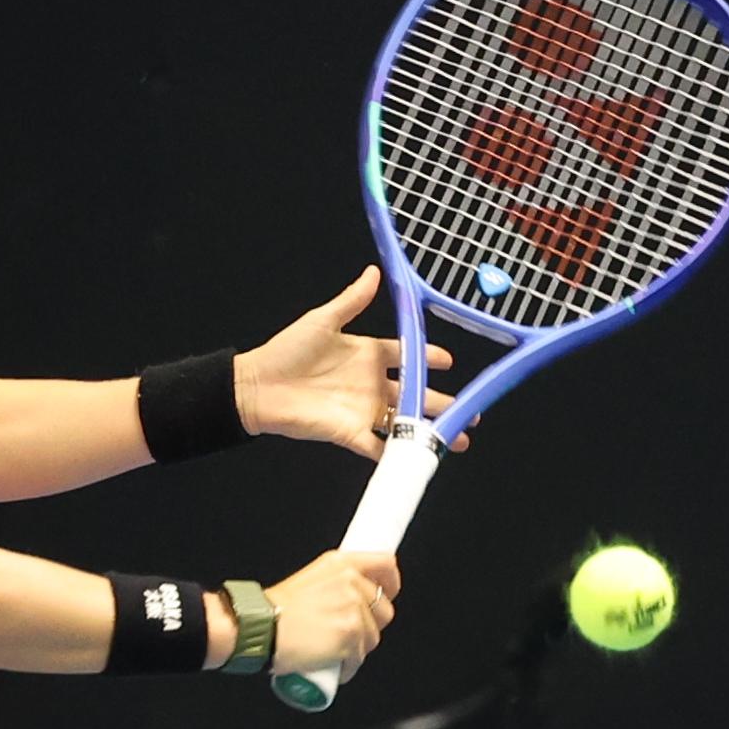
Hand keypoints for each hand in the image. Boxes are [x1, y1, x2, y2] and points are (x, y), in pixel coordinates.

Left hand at [232, 266, 473, 458]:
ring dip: (430, 429)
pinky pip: (378, 446)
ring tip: (459, 438)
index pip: (407, 356)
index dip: (430, 359)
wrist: (256, 387)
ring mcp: (361, 410)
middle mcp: (370, 384)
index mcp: (367, 354)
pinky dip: (398, 452)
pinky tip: (420, 456)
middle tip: (472, 410)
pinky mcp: (348, 433)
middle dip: (443, 402)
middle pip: (415, 393)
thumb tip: (375, 272)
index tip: (450, 361)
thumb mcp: (323, 321)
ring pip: (404, 422)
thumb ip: (352, 300)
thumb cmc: (286, 351)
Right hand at [265, 551, 399, 682]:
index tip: (385, 595)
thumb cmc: (272, 609)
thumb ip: (334, 584)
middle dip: (370, 626)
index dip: (390, 584)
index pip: (386, 564)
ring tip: (328, 650)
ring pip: (372, 638)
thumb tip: (353, 600)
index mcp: (340, 563)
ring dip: (355, 649)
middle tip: (345, 634)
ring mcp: (353, 608)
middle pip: (384, 609)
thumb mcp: (307, 580)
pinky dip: (345, 667)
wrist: (258, 627)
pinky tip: (327, 664)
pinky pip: (359, 659)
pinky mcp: (351, 635)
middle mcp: (350, 581)